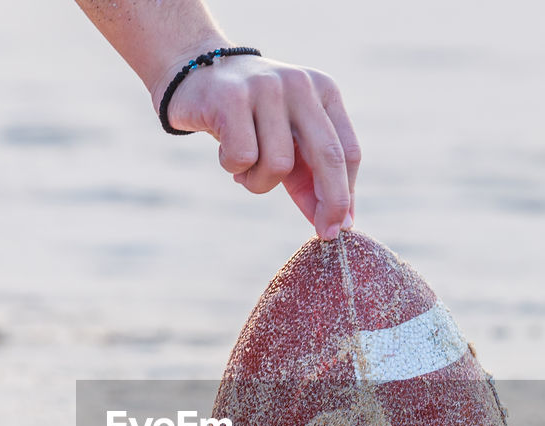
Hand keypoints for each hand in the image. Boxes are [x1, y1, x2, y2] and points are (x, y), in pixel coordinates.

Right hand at [154, 54, 359, 240]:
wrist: (196, 74)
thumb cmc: (250, 118)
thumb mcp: (287, 142)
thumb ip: (311, 177)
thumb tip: (338, 224)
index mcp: (324, 91)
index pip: (347, 150)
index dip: (346, 194)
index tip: (340, 227)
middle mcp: (300, 85)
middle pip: (329, 156)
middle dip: (330, 201)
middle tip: (324, 233)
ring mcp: (267, 88)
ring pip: (279, 164)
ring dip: (259, 182)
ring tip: (244, 169)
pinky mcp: (231, 97)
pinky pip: (243, 157)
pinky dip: (233, 167)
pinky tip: (225, 151)